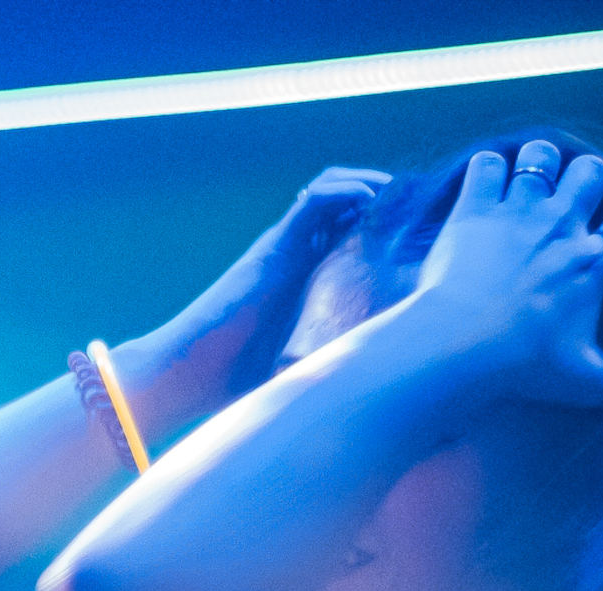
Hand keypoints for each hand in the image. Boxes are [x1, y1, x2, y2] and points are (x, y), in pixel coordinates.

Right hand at [127, 166, 392, 429]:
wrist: (191, 372)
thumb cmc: (236, 380)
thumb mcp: (302, 370)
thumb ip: (330, 367)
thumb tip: (368, 397)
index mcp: (302, 282)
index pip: (344, 236)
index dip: (378, 224)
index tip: (411, 229)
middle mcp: (292, 258)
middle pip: (339, 205)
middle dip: (378, 195)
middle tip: (411, 202)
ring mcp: (282, 247)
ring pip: (328, 192)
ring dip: (364, 183)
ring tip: (394, 190)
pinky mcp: (274, 245)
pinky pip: (314, 201)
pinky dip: (345, 190)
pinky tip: (371, 198)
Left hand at [405, 143, 602, 409]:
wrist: (461, 344)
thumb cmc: (523, 363)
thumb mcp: (579, 381)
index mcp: (592, 262)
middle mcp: (561, 226)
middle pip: (591, 172)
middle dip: (585, 179)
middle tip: (570, 200)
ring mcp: (517, 212)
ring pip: (541, 157)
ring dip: (537, 164)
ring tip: (528, 180)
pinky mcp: (474, 208)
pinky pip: (486, 165)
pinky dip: (487, 168)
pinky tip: (484, 183)